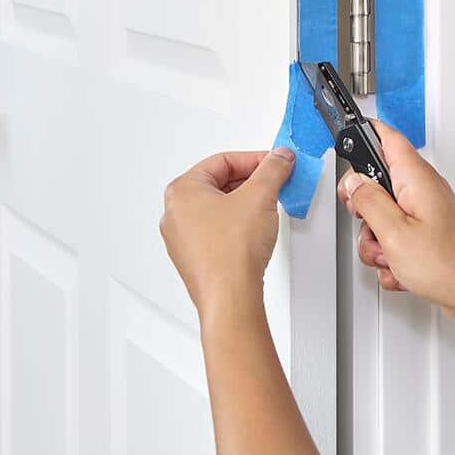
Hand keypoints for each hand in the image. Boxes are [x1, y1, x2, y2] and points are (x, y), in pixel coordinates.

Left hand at [160, 147, 295, 319]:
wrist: (230, 296)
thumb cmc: (230, 252)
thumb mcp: (260, 196)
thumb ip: (272, 169)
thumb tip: (279, 158)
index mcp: (181, 191)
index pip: (222, 161)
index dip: (254, 159)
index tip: (275, 162)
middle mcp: (176, 214)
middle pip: (219, 184)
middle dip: (251, 181)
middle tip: (275, 181)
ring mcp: (183, 239)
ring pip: (219, 209)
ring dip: (246, 203)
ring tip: (268, 206)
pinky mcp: (196, 259)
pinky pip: (219, 231)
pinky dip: (238, 225)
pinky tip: (256, 231)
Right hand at [339, 122, 454, 322]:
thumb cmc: (449, 266)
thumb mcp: (394, 232)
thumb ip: (368, 201)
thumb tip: (353, 182)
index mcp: (417, 179)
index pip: (387, 137)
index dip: (363, 134)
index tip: (344, 144)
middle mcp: (424, 191)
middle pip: (378, 183)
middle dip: (364, 209)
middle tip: (368, 224)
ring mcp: (426, 214)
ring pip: (383, 217)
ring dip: (378, 242)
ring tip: (391, 256)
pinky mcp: (427, 236)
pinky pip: (396, 240)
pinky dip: (393, 258)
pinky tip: (403, 270)